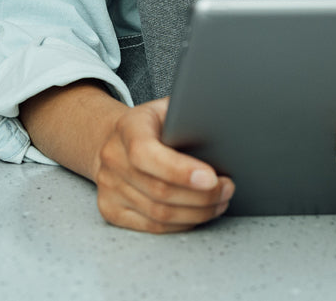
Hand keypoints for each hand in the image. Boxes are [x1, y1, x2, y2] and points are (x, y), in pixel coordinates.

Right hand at [93, 97, 234, 232]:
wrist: (116, 139)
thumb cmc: (152, 125)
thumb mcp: (168, 108)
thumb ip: (189, 115)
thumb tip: (223, 129)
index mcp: (127, 127)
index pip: (146, 153)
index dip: (180, 170)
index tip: (212, 178)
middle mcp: (113, 158)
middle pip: (159, 190)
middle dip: (202, 195)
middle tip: (227, 189)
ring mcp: (108, 186)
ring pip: (158, 214)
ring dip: (197, 212)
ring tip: (219, 202)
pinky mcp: (110, 209)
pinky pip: (152, 227)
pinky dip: (181, 224)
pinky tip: (198, 213)